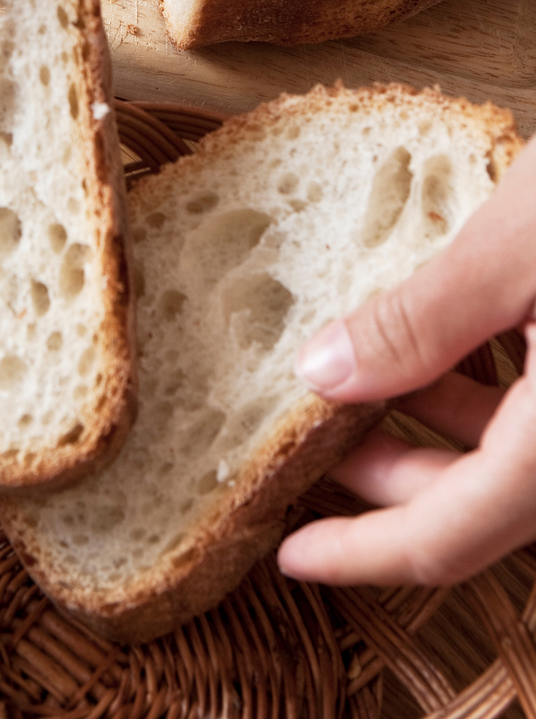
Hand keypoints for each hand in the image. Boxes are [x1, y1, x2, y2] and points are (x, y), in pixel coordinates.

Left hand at [278, 135, 535, 586]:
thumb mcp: (525, 246)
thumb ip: (421, 321)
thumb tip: (322, 378)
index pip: (448, 539)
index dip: (359, 555)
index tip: (289, 555)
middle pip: (482, 503)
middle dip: (389, 481)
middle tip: (310, 442)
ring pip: (521, 460)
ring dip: (439, 431)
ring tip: (366, 380)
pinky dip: (493, 394)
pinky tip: (452, 342)